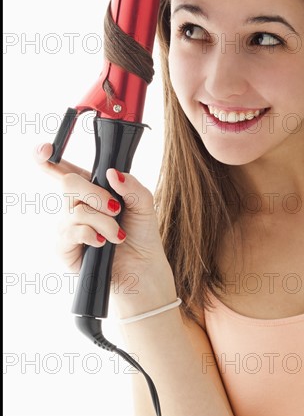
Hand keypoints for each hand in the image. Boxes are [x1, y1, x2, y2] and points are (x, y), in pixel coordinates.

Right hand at [34, 142, 176, 312]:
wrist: (142, 267)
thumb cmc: (142, 233)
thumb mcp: (144, 204)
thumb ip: (131, 185)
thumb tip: (112, 173)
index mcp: (93, 189)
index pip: (65, 169)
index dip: (48, 158)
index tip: (46, 149)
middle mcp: (77, 205)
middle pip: (68, 183)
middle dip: (96, 195)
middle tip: (116, 209)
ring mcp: (68, 225)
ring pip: (76, 211)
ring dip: (105, 222)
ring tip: (119, 235)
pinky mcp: (65, 247)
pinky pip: (71, 232)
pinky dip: (92, 235)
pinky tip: (103, 243)